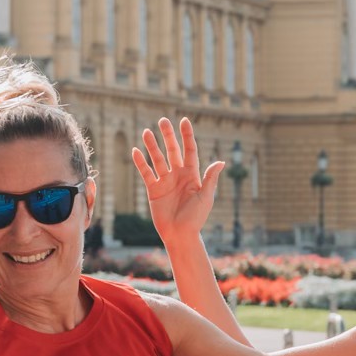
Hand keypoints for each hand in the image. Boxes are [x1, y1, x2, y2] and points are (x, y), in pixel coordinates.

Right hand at [133, 118, 222, 243]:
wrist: (180, 235)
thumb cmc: (196, 218)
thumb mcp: (206, 197)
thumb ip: (210, 178)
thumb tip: (220, 161)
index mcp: (192, 175)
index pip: (189, 150)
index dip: (187, 135)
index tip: (184, 121)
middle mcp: (178, 175)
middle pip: (172, 150)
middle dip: (168, 136)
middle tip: (163, 120)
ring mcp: (165, 182)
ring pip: (157, 159)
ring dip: (152, 146)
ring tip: (146, 132)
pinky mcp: (154, 190)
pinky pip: (146, 173)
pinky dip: (140, 163)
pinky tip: (135, 151)